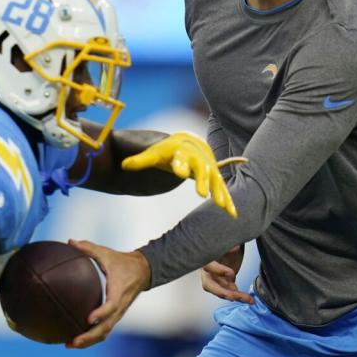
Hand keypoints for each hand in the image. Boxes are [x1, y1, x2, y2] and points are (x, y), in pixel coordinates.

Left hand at [67, 239, 150, 348]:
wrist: (143, 271)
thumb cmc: (122, 262)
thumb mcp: (107, 253)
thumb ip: (88, 248)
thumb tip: (70, 241)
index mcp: (118, 292)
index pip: (110, 306)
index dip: (100, 314)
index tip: (88, 319)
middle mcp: (119, 307)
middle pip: (105, 328)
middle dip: (89, 337)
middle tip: (72, 341)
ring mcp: (118, 313)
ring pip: (104, 332)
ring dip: (89, 341)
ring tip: (69, 344)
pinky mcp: (115, 315)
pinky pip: (104, 329)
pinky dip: (92, 336)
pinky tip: (75, 337)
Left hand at [121, 132, 243, 217]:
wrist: (189, 142)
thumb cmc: (168, 150)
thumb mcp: (153, 154)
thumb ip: (140, 160)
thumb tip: (124, 165)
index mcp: (182, 152)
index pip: (180, 158)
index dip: (180, 165)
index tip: (179, 172)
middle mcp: (198, 159)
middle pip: (201, 170)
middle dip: (202, 181)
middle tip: (202, 194)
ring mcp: (208, 168)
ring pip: (215, 180)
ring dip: (219, 192)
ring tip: (222, 206)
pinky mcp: (214, 178)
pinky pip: (222, 189)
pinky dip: (228, 200)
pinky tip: (232, 214)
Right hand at [201, 245, 253, 303]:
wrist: (232, 246)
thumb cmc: (227, 242)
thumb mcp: (230, 241)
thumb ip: (231, 244)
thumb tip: (235, 247)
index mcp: (207, 258)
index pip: (208, 266)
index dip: (218, 271)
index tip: (231, 273)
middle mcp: (208, 271)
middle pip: (209, 285)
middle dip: (221, 292)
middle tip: (232, 296)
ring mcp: (216, 279)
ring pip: (221, 291)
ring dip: (234, 296)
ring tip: (247, 299)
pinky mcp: (225, 283)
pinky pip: (230, 292)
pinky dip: (239, 296)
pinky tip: (249, 298)